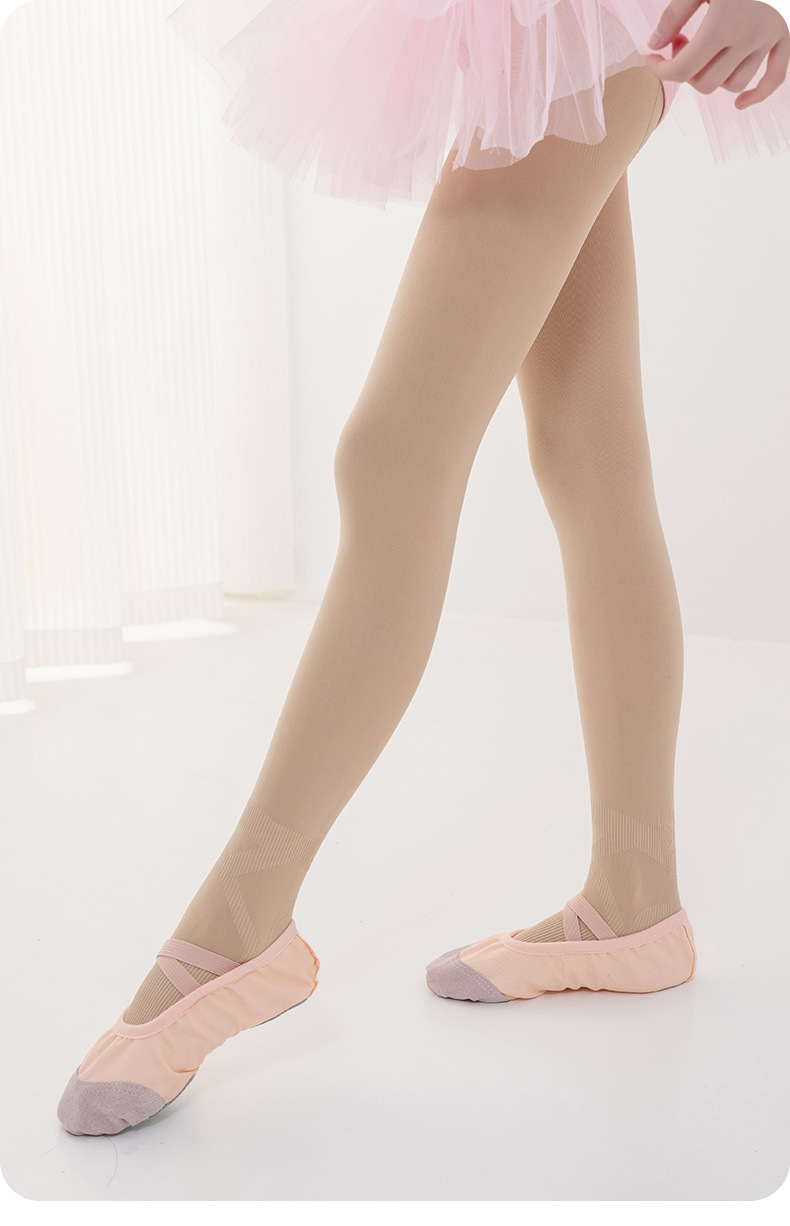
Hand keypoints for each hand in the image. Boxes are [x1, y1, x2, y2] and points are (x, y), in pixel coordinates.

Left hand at [644, 0, 789, 109]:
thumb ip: (673, 15)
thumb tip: (654, 46)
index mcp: (724, 24)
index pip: (683, 70)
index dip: (660, 70)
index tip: (652, 59)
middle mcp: (748, 37)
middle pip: (706, 84)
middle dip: (687, 72)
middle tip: (682, 43)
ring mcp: (767, 39)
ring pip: (732, 85)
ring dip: (715, 75)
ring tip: (707, 49)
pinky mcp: (782, 39)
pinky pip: (774, 79)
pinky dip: (758, 94)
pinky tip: (741, 103)